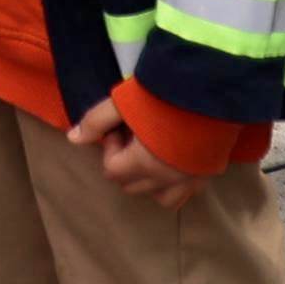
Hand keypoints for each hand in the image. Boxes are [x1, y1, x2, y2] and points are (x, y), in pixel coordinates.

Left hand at [68, 92, 215, 208]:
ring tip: (152, 153)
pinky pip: (186, 193)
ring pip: (160, 197)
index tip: (120, 127)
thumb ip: (96, 121)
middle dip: (126, 165)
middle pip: (133, 186)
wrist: (212, 86)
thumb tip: (72, 139)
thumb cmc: (164, 92)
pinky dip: (174, 184)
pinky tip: (173, 161)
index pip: (112, 171)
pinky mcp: (209, 174)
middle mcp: (167, 178)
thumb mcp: (122, 102)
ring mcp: (190, 179)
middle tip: (134, 136)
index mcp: (144, 163)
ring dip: (149, 181)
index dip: (111, 148)